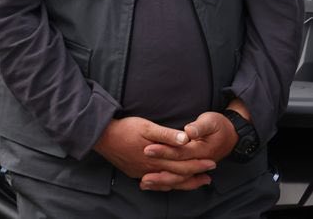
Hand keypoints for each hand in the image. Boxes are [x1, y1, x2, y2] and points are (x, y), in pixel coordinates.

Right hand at [94, 116, 215, 187]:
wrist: (100, 136)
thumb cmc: (125, 128)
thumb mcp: (147, 127)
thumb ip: (167, 135)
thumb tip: (186, 139)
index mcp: (158, 158)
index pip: (183, 165)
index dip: (199, 164)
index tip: (212, 163)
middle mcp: (152, 169)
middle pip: (178, 176)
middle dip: (195, 176)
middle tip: (209, 177)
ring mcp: (142, 173)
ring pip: (167, 182)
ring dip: (183, 183)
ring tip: (195, 182)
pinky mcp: (134, 172)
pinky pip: (155, 183)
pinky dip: (166, 184)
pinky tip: (170, 183)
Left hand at [138, 110, 241, 189]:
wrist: (232, 135)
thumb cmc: (219, 125)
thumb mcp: (210, 122)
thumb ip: (199, 127)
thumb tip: (189, 132)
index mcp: (202, 150)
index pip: (180, 153)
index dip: (164, 151)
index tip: (147, 149)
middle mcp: (199, 162)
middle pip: (178, 170)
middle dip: (160, 173)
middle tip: (142, 175)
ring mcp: (198, 167)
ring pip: (179, 178)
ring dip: (162, 182)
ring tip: (144, 183)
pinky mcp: (194, 168)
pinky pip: (181, 179)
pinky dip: (168, 182)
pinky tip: (154, 184)